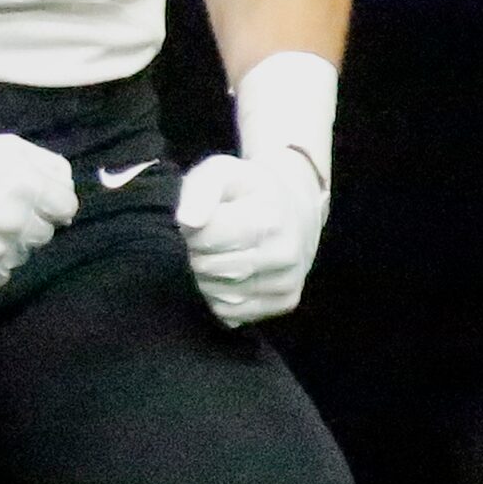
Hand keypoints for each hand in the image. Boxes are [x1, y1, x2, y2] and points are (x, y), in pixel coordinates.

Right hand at [0, 128, 79, 292]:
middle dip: (25, 223)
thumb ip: (48, 169)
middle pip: (42, 235)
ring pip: (19, 256)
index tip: (32, 202)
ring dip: (5, 245)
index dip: (50, 205)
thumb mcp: (9, 148)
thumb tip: (68, 202)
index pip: (65, 208)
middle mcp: (12, 220)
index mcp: (26, 186)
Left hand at [175, 149, 327, 325]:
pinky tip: (229, 273)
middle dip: (196, 251)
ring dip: (204, 275)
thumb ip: (200, 189)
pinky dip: (219, 295)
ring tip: (220, 252)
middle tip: (208, 237)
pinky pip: (230, 312)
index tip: (200, 218)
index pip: (204, 237)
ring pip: (216, 292)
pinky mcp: (286, 302)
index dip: (191, 228)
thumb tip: (187, 222)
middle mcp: (284, 254)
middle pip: (207, 266)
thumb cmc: (248, 189)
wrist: (295, 209)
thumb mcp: (221, 171)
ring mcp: (288, 282)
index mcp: (268, 218)